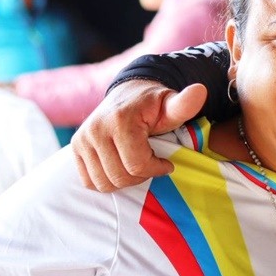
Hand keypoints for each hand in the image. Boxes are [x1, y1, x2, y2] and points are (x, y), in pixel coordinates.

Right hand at [71, 80, 206, 190]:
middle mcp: (95, 130)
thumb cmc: (155, 104)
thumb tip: (200, 91)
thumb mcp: (172, 104)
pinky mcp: (76, 148)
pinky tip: (122, 166)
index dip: (157, 169)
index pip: (137, 165)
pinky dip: (108, 180)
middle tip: (153, 163)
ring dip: (126, 180)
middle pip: (120, 177)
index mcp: (120, 121)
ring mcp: (82, 140)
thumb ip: (185, 104)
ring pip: (104, 183)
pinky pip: (90, 181)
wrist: (129, 94)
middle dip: (142, 176)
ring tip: (138, 164)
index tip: (167, 162)